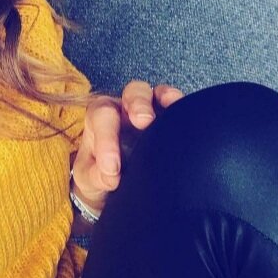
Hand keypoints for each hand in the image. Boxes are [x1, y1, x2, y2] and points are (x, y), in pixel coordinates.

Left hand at [70, 81, 184, 217]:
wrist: (115, 185)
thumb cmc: (100, 173)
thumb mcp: (90, 179)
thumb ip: (96, 176)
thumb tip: (111, 176)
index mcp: (100, 117)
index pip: (103, 117)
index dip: (107, 140)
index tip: (112, 168)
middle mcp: (125, 108)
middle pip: (132, 93)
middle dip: (138, 104)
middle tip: (144, 121)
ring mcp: (149, 110)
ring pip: (157, 94)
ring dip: (165, 97)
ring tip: (172, 107)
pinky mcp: (169, 119)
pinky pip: (177, 106)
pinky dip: (182, 105)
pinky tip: (187, 114)